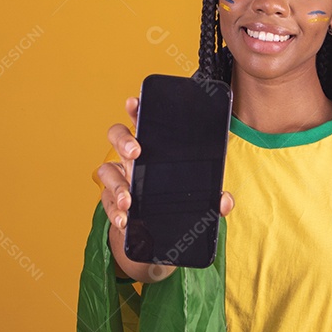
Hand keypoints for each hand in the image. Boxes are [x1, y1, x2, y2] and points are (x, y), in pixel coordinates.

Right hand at [93, 96, 234, 282]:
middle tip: (136, 152)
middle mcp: (131, 158)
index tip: (134, 103)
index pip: (141, 120)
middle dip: (124, 140)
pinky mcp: (113, 200)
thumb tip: (224, 201)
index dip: (135, 108)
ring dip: (117, 185)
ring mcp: (120, 178)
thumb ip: (212, 196)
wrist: (156, 229)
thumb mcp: (197, 193)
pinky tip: (124, 220)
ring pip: (106, 171)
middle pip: (117, 136)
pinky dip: (114, 211)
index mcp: (152, 146)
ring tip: (129, 201)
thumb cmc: (174, 198)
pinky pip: (107, 201)